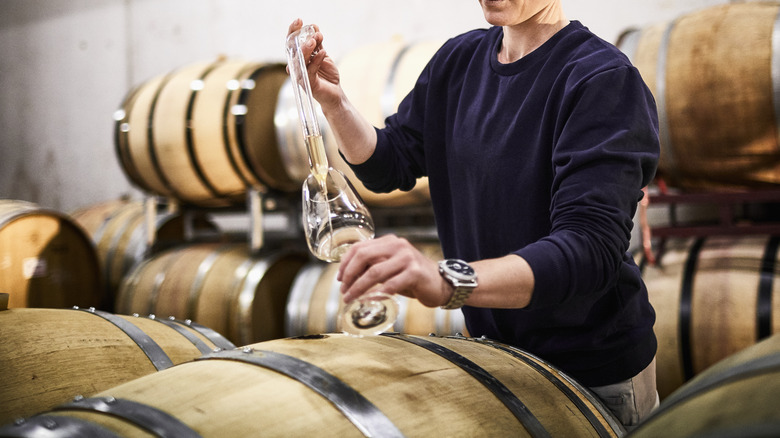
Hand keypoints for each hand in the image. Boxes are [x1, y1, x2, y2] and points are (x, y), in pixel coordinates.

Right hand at [286, 19, 342, 108]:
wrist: (335, 94)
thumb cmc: (327, 75)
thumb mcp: (323, 55)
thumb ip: (318, 44)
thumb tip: (314, 27)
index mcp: (298, 58)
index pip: (292, 43)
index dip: (294, 31)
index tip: (299, 21)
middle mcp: (297, 67)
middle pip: (293, 50)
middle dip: (298, 38)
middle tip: (309, 31)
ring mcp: (301, 76)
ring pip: (300, 61)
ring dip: (307, 49)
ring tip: (315, 39)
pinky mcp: (309, 84)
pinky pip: (311, 70)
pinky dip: (317, 60)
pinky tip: (323, 52)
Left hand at [336, 234, 451, 307]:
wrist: (442, 284)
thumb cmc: (413, 278)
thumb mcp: (391, 268)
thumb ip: (374, 267)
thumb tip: (348, 278)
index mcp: (389, 241)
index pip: (359, 247)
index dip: (345, 263)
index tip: (339, 279)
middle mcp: (397, 245)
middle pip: (364, 256)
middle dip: (349, 275)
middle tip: (344, 291)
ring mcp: (407, 258)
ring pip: (375, 272)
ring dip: (359, 287)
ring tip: (351, 299)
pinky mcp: (415, 273)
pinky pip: (391, 284)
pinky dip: (377, 294)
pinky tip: (369, 301)